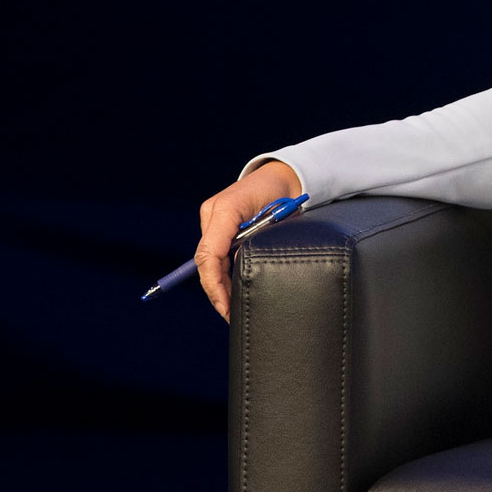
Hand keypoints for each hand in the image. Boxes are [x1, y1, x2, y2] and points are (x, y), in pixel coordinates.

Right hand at [195, 159, 302, 321]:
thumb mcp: (276, 217)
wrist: (284, 177)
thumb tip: (244, 268)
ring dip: (220, 284)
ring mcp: (213, 219)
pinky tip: (232, 289)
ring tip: (232, 307)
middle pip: (206, 261)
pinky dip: (224, 273)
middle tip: (229, 314)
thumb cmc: (282, 194)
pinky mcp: (219, 224)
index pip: (209, 255)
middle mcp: (213, 214)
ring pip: (210, 261)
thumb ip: (257, 240)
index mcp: (224, 210)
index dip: (214, 285)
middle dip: (216, 290)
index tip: (224, 306)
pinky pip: (217, 254)